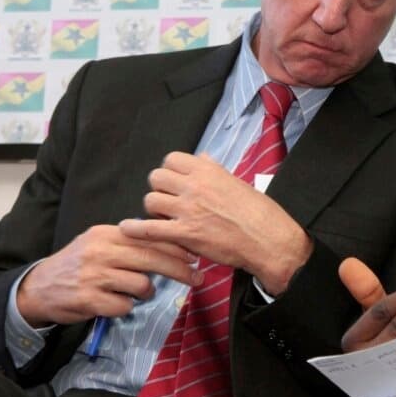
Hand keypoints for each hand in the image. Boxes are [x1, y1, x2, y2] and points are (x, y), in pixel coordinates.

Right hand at [16, 224, 199, 326]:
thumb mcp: (100, 244)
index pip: (149, 237)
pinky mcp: (88, 300)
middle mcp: (101, 252)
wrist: (38, 288)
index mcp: (107, 234)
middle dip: (179, 269)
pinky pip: (124, 306)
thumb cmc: (79, 265)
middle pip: (151, 259)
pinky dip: (126, 307)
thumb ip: (130, 243)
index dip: (176, 247)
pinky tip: (116, 303)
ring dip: (146, 291)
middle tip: (197, 278)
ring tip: (138, 291)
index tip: (195, 255)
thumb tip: (172, 245)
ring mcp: (94, 276)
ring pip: (141, 284)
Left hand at [118, 152, 313, 294]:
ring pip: (151, 200)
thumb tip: (202, 158)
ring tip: (163, 219)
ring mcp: (188, 209)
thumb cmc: (258, 212)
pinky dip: (135, 229)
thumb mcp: (237, 182)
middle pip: (156, 178)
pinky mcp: (185, 233)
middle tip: (167, 202)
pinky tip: (128, 229)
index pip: (172, 160)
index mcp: (209, 170)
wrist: (267, 238)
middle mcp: (195, 185)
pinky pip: (149, 228)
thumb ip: (214, 170)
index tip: (174, 183)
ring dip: (154, 210)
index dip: (169, 172)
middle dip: (158, 189)